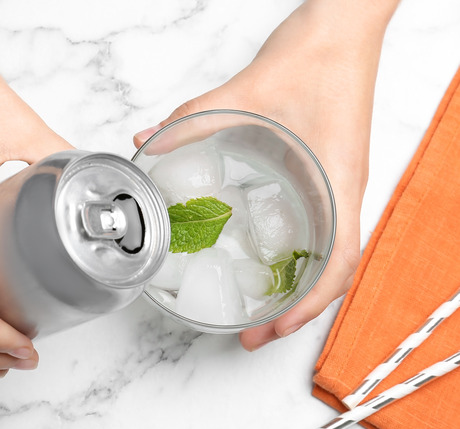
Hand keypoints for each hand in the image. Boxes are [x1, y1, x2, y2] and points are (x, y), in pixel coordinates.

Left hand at [134, 0, 397, 349]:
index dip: (308, 304)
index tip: (273, 328)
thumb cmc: (315, 57)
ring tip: (261, 312)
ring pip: (330, 253)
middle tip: (254, 335)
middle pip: (333, 269)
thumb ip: (191, 121)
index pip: (338, 261)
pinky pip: (321, 227)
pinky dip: (299, 255)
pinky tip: (267, 260)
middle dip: (297, 310)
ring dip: (299, 287)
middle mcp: (344, 190)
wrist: (342, 29)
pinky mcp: (326, 173)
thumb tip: (147, 145)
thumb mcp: (243, 93)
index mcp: (338, 181)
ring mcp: (338, 184)